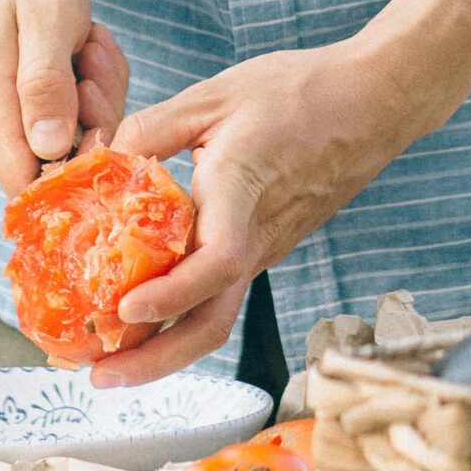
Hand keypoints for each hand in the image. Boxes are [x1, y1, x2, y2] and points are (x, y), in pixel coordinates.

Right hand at [0, 0, 129, 193]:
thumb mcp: (48, 18)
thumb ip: (46, 83)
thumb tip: (51, 147)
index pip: (32, 189)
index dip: (79, 167)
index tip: (94, 100)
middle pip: (65, 165)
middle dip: (98, 114)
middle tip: (91, 53)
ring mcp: (8, 120)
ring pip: (79, 139)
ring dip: (100, 92)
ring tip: (87, 40)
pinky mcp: (27, 109)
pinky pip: (78, 117)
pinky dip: (94, 84)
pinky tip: (84, 44)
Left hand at [91, 38, 426, 385]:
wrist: (375, 101)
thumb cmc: (300, 91)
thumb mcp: (212, 96)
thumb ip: (149, 130)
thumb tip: (95, 161)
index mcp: (242, 194)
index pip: (213, 264)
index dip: (169, 296)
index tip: (125, 312)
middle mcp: (257, 238)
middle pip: (213, 324)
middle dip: (155, 362)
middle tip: (99, 379)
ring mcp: (266, 248)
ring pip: (215, 316)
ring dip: (163, 348)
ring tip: (111, 362)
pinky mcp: (268, 246)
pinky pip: (221, 292)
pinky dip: (180, 314)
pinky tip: (142, 312)